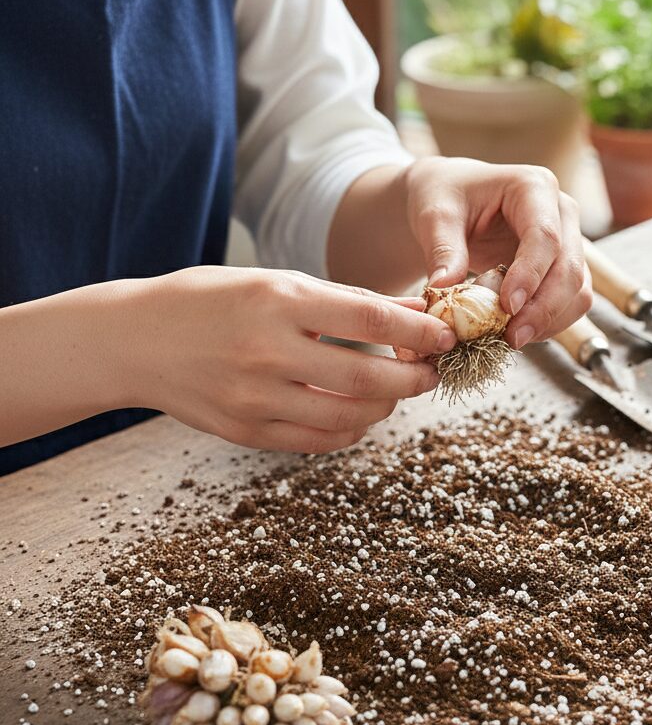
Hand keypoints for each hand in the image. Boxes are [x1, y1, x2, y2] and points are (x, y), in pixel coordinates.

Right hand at [125, 266, 454, 453]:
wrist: (134, 340)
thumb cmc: (213, 299)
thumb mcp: (278, 282)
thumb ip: (348, 300)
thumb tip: (415, 309)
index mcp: (277, 302)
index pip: (369, 321)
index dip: (418, 331)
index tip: (445, 335)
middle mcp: (266, 352)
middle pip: (367, 379)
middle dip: (414, 378)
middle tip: (432, 372)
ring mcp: (254, 398)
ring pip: (348, 418)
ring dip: (387, 407)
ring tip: (397, 390)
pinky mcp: (246, 431)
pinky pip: (319, 441)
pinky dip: (352, 430)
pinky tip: (361, 413)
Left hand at [404, 158, 592, 347]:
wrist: (452, 201)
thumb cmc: (445, 198)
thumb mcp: (435, 216)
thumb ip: (442, 248)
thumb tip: (444, 287)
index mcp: (534, 187)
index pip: (545, 236)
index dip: (531, 275)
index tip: (507, 307)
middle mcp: (561, 212)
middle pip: (570, 267)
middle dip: (544, 308)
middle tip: (512, 337)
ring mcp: (568, 241)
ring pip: (579, 289)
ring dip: (551, 321)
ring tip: (512, 339)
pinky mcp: (563, 267)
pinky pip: (570, 302)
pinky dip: (549, 323)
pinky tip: (518, 333)